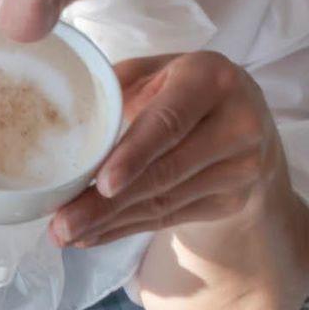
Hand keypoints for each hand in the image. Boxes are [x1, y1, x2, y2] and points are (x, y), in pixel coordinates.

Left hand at [49, 52, 285, 246]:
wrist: (246, 119)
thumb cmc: (183, 89)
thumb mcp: (155, 73)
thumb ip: (116, 88)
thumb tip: (63, 122)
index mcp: (211, 79)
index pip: (170, 121)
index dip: (135, 154)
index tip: (102, 184)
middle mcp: (237, 123)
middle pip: (165, 171)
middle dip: (107, 203)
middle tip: (62, 223)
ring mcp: (240, 167)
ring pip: (164, 201)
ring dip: (109, 222)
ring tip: (66, 233)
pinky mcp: (232, 199)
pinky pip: (170, 217)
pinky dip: (125, 228)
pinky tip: (93, 235)